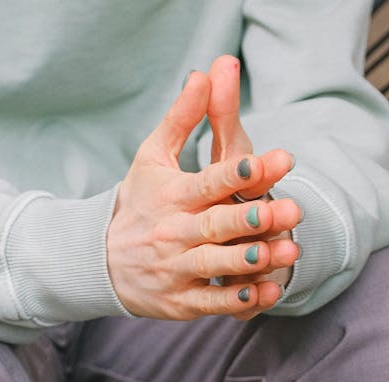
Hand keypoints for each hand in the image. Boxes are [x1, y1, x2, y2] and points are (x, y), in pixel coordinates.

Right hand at [107, 71, 296, 319]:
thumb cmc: (139, 202)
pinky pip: (211, 303)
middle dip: (252, 218)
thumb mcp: (152, 156)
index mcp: (172, 195)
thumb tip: (206, 72)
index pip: (208, 182)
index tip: (269, 163)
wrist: (99, 261)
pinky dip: (238, 301)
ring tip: (287, 251)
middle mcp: (174, 232)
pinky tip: (267, 293)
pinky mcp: (180, 301)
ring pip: (216, 265)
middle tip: (288, 209)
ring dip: (252, 261)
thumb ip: (183, 117)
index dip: (238, 174)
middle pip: (216, 225)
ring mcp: (176, 268)